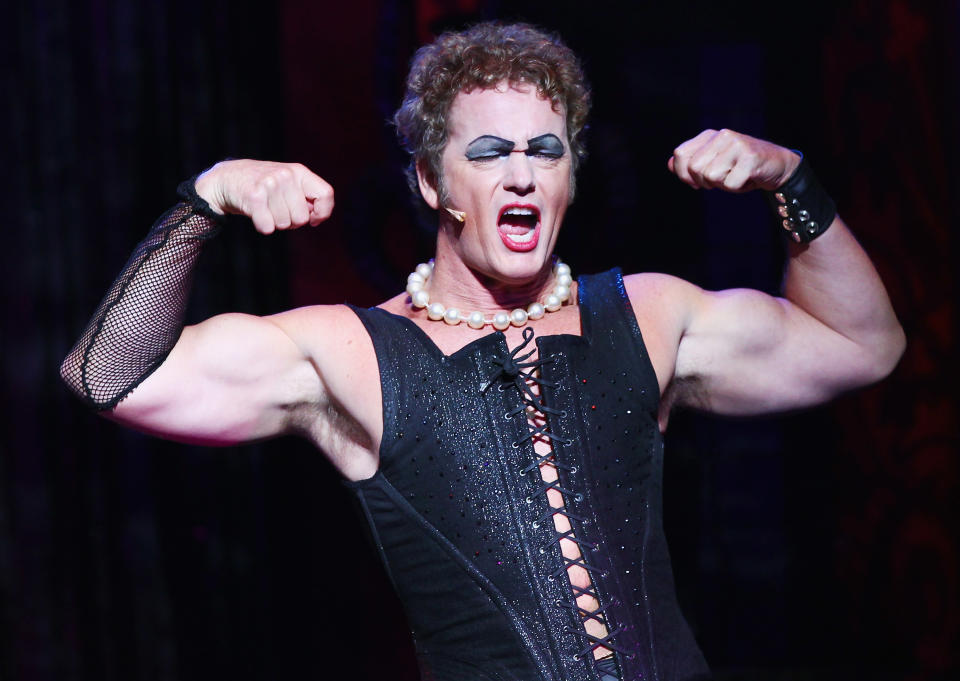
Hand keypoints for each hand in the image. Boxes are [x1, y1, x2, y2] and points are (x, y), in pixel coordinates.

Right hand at [194, 159, 333, 233]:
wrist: (226, 179)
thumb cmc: (263, 186)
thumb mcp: (288, 183)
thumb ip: (306, 197)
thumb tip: (317, 216)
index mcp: (299, 171)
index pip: (326, 194)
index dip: (323, 212)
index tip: (314, 219)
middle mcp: (286, 175)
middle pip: (302, 218)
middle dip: (291, 221)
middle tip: (277, 210)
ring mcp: (270, 184)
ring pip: (284, 224)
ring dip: (275, 222)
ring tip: (265, 208)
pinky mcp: (254, 197)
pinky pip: (268, 227)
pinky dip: (262, 226)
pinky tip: (256, 214)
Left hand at [667, 129, 800, 192]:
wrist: (778, 166)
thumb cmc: (742, 167)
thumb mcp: (714, 163)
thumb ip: (691, 163)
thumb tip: (670, 164)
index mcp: (709, 135)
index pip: (680, 155)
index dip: (683, 174)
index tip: (697, 182)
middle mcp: (722, 135)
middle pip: (694, 168)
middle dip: (704, 182)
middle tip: (721, 180)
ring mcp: (737, 144)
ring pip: (711, 177)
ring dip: (723, 185)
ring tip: (736, 177)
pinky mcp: (750, 157)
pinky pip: (730, 184)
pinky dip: (738, 188)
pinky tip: (748, 179)